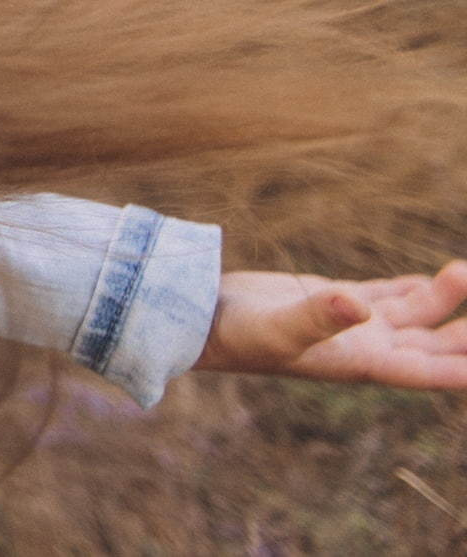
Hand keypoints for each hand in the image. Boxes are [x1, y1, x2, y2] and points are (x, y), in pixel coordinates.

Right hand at [195, 262, 466, 388]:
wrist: (199, 318)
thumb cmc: (236, 333)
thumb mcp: (279, 326)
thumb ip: (321, 315)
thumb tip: (359, 304)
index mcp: (360, 362)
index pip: (428, 370)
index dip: (463, 369)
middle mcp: (364, 347)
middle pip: (434, 343)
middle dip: (466, 333)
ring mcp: (352, 323)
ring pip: (415, 313)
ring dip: (443, 297)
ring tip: (463, 270)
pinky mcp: (334, 299)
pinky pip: (388, 295)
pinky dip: (414, 289)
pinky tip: (432, 280)